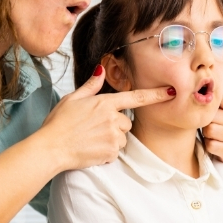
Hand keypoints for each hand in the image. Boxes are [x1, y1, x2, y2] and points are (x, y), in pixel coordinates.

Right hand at [41, 66, 174, 170]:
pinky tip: (91, 150)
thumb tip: (101, 70)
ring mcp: (112, 136)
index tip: (171, 91)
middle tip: (93, 129)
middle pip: (126, 122)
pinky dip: (106, 153)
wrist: (51, 148)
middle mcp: (112, 119)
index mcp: (104, 103)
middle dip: (115, 126)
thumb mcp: (72, 99)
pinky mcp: (111, 153)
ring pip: (122, 138)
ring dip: (111, 140)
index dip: (155, 94)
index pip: (136, 97)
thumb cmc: (58, 124)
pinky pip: (115, 152)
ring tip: (90, 140)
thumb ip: (91, 86)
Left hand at [203, 89, 222, 164]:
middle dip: (205, 122)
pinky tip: (215, 146)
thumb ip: (215, 101)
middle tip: (208, 126)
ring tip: (211, 136)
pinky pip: (211, 145)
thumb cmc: (222, 129)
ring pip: (210, 130)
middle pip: (211, 116)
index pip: (222, 97)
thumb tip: (203, 85)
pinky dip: (209, 146)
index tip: (205, 106)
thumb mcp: (221, 113)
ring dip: (206, 135)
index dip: (211, 102)